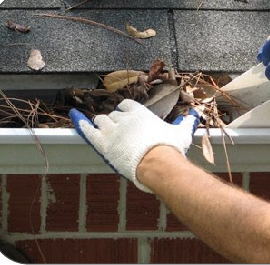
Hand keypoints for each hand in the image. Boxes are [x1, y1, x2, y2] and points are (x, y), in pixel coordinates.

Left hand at [69, 99, 199, 192]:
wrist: (158, 163)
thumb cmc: (169, 148)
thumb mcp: (181, 133)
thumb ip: (186, 122)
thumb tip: (195, 115)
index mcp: (140, 114)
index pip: (128, 105)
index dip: (126, 111)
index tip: (128, 115)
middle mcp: (124, 119)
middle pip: (114, 114)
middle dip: (115, 120)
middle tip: (120, 130)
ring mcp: (112, 131)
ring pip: (101, 121)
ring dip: (102, 124)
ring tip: (105, 130)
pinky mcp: (103, 144)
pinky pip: (87, 130)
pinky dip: (80, 122)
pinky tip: (74, 115)